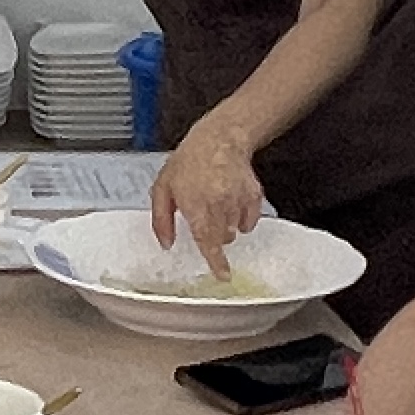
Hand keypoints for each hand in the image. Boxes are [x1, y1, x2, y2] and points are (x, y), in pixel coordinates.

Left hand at [149, 116, 264, 271]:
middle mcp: (219, 204)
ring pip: (235, 231)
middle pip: (222, 239)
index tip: (223, 275)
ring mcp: (239, 200)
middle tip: (205, 218)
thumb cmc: (189, 161)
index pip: (207, 242)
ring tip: (215, 204)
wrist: (219, 139)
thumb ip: (161, 220)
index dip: (216, 262)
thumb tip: (166, 243)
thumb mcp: (163, 188)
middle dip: (213, 238)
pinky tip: (230, 205)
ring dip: (225, 227)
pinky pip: (249, 221)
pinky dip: (241, 219)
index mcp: (196, 205)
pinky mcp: (253, 196)